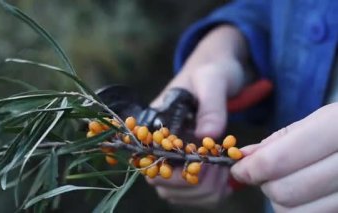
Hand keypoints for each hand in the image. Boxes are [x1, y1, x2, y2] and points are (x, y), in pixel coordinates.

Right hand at [148, 25, 248, 207]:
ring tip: (225, 171)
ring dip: (203, 191)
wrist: (217, 71)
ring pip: (176, 193)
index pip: (150, 162)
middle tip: (221, 168)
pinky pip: (190, 193)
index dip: (176, 173)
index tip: (206, 164)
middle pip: (163, 184)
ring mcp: (172, 156)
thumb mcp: (212, 80)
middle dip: (195, 185)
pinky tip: (224, 178)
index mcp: (155, 123)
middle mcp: (158, 144)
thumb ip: (211, 105)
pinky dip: (209, 194)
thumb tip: (208, 134)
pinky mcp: (186, 163)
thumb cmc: (211, 71)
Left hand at [231, 103, 337, 211]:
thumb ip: (278, 141)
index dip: (251, 168)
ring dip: (283, 202)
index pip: (278, 161)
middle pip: (284, 192)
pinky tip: (310, 195)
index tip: (241, 168)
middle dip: (266, 184)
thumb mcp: (318, 122)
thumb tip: (243, 157)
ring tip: (292, 183)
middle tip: (268, 174)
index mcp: (337, 129)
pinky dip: (303, 209)